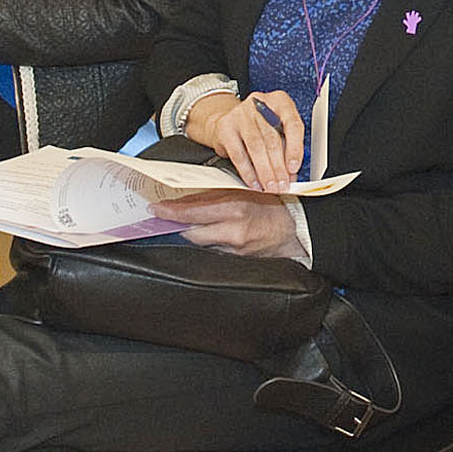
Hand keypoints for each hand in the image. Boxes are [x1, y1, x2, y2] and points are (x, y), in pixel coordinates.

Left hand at [155, 191, 304, 259]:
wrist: (295, 228)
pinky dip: (207, 244)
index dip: (171, 211)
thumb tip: (188, 196)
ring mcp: (235, 248)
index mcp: (234, 207)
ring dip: (192, 234)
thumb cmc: (271, 205)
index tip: (157, 209)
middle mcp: (233, 230)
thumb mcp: (244, 191)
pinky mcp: (237, 260)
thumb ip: (217, 194)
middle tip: (164, 217)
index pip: (192, 211)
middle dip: (177, 225)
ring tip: (185, 225)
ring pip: (200, 243)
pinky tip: (207, 236)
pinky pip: (213, 252)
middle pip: (191, 231)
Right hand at [191, 88, 308, 191]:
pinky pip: (239, 153)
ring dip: (264, 171)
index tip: (294, 168)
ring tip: (270, 186)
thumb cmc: (260, 127)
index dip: (295, 149)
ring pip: (256, 146)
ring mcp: (241, 113)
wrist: (230, 122)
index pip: (292, 124)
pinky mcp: (226, 127)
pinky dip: (248, 172)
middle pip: (272, 138)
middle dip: (278, 167)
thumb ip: (287, 150)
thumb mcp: (278, 131)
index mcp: (280, 101)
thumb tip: (291, 175)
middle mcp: (260, 103)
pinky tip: (254, 182)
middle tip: (282, 184)